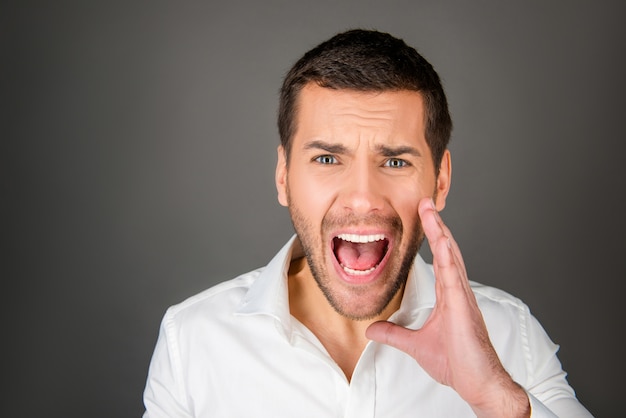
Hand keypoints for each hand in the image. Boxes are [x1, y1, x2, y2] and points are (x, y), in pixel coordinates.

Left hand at [366, 198, 529, 417]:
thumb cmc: (456, 363)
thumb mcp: (415, 345)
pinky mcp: (463, 306)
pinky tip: (441, 239)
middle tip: (425, 203)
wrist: (477, 382)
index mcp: (448, 296)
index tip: (424, 219)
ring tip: (430, 211)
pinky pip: (454, 275)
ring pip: (450, 256)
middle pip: (446, 250)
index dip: (432, 238)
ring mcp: (461, 296)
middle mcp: (456, 291)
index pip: (439, 260)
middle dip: (436, 226)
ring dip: (440, 232)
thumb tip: (371, 330)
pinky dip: (447, 255)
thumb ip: (393, 334)